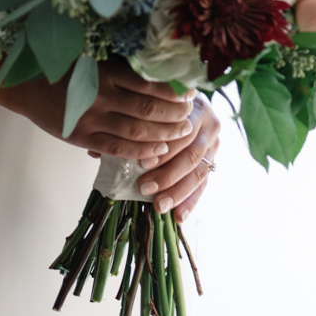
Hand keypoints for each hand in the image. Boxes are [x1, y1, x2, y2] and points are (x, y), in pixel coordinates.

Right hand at [10, 57, 195, 160]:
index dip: (172, 90)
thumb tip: (157, 72)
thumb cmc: (63, 68)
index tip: (189, 91)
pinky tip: (157, 151)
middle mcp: (101, 95)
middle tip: (190, 113)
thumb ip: (119, 67)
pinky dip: (141, 152)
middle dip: (174, 113)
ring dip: (164, 134)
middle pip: (148, 108)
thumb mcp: (92, 59)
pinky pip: (118, 149)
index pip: (148, 82)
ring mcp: (91, 119)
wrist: (27, 85)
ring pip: (137, 131)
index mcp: (105, 71)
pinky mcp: (83, 138)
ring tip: (181, 132)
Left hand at [137, 97, 220, 222]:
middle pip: (191, 154)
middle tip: (146, 188)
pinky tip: (179, 216)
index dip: (163, 149)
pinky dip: (191, 201)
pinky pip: (204, 183)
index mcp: (193, 106)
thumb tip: (102, 148)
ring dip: (178, 191)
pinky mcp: (213, 159)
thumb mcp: (154, 105)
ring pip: (199, 171)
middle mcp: (209, 123)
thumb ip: (139, 122)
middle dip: (168, 175)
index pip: (180, 132)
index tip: (142, 164)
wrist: (188, 99)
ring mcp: (214, 142)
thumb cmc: (164, 103)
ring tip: (160, 205)